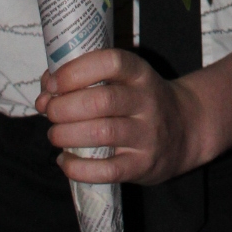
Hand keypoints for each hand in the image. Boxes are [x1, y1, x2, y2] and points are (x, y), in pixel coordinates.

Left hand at [36, 48, 203, 184]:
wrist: (187, 129)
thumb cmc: (141, 101)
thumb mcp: (124, 81)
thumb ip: (83, 81)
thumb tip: (44, 97)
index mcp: (140, 73)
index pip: (111, 62)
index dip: (76, 70)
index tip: (54, 82)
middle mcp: (146, 101)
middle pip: (101, 101)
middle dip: (64, 107)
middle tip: (50, 112)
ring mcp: (146, 134)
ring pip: (101, 134)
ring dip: (66, 135)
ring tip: (55, 135)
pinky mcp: (142, 165)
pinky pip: (106, 170)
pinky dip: (77, 167)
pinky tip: (64, 160)